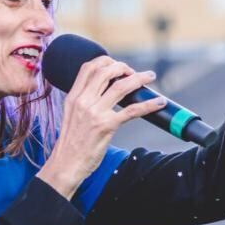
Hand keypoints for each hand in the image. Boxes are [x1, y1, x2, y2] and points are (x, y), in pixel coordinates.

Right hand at [37, 56, 164, 198]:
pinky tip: (159, 102)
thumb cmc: (70, 144)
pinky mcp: (107, 126)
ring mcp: (95, 113)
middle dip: (124, 67)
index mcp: (73, 97)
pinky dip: (149, 104)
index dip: (105, 61)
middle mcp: (83, 101)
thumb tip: (102, 93)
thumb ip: (83, 102)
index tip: (117, 65)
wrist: (66, 164)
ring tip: (150, 77)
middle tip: (134, 72)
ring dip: (139, 78)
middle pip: (105, 71)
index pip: (88, 67)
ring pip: (121, 86)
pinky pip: (132, 110)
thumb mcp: (70, 115)